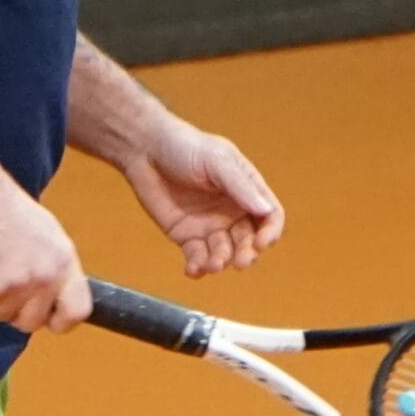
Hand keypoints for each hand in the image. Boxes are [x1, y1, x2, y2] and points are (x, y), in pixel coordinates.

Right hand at [0, 184, 91, 333]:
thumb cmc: (7, 209)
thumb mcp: (50, 235)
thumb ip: (56, 270)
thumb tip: (56, 299)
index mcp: (64, 263)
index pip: (77, 311)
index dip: (61, 320)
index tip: (48, 318)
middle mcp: (44, 278)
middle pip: (31, 322)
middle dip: (15, 310)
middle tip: (3, 285)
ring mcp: (14, 286)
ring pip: (0, 316)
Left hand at [124, 120, 283, 278]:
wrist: (144, 149)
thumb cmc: (184, 146)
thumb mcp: (217, 160)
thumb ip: (240, 186)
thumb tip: (265, 210)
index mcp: (246, 189)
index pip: (270, 216)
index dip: (270, 232)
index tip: (262, 243)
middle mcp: (232, 211)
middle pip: (250, 241)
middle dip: (247, 254)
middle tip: (239, 262)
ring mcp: (210, 225)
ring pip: (225, 253)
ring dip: (221, 262)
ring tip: (211, 264)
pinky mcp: (186, 235)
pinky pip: (197, 257)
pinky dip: (198, 267)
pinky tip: (193, 270)